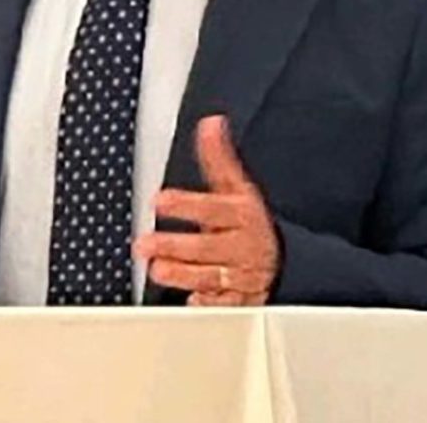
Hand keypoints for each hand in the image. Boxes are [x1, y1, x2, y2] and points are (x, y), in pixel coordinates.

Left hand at [134, 115, 279, 306]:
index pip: (211, 207)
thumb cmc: (248, 219)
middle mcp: (240, 245)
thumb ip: (218, 158)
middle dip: (175, 246)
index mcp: (240, 214)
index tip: (160, 200)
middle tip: (145, 244)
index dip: (185, 204)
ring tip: (157, 269)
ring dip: (183, 275)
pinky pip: (225, 304)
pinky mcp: (239, 299)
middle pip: (206, 246)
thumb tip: (210, 123)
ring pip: (211, 276)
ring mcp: (240, 274)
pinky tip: (190, 301)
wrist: (281, 259)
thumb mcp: (237, 186)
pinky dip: (208, 303)